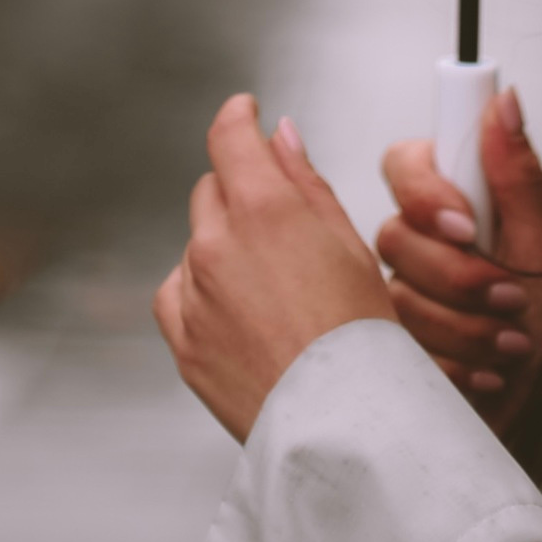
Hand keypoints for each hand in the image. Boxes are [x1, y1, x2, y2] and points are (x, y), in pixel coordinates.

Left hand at [154, 94, 396, 440]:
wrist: (342, 427)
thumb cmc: (362, 342)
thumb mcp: (349, 246)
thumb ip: (305, 182)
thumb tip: (280, 135)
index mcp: (265, 210)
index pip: (230, 136)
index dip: (238, 117)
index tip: (244, 114)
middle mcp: (217, 245)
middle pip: (213, 190)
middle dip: (241, 194)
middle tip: (282, 231)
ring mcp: (193, 294)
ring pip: (197, 244)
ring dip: (224, 251)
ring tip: (276, 295)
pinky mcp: (182, 340)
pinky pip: (179, 294)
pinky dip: (201, 294)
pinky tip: (244, 317)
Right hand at [377, 87, 541, 425]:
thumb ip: (518, 176)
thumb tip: (504, 100)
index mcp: (461, 202)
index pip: (403, 163)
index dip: (425, 193)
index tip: (467, 226)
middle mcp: (429, 243)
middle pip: (394, 235)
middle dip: (457, 277)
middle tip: (510, 296)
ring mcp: (412, 295)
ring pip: (397, 297)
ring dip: (465, 326)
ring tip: (512, 341)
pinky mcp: (404, 346)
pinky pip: (400, 348)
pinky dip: (454, 364)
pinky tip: (489, 370)